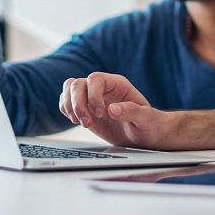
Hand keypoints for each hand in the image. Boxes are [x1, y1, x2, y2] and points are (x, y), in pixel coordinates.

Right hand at [59, 72, 177, 148]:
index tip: (100, 114)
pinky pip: (66, 101)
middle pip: (77, 84)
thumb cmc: (149, 125)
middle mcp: (102, 88)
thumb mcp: (146, 119)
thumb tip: (112, 108)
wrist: (145, 136)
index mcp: (117, 84)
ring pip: (69, 89)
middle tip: (87, 123)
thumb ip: (132, 112)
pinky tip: (76, 120)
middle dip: (78, 104)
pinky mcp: (85, 108)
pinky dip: (65, 110)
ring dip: (69, 106)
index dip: (93, 95)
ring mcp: (92, 97)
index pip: (95, 79)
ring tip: (80, 122)